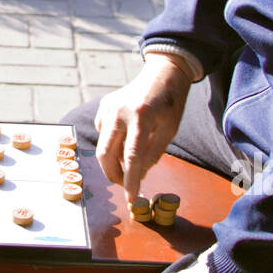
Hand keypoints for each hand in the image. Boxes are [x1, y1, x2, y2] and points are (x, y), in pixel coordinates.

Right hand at [95, 53, 193, 204]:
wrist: (162, 74)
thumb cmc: (170, 104)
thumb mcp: (169, 131)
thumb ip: (153, 154)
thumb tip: (137, 176)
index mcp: (141, 117)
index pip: (132, 156)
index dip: (130, 180)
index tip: (131, 198)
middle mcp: (119, 111)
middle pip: (106, 153)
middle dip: (113, 174)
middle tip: (124, 185)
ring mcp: (108, 107)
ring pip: (103, 145)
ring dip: (114, 159)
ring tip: (132, 157)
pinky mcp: (103, 106)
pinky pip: (103, 134)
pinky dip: (113, 143)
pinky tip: (127, 135)